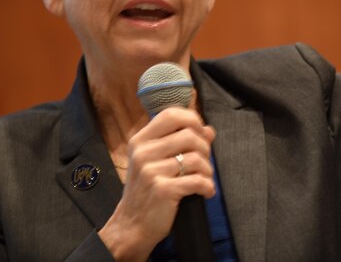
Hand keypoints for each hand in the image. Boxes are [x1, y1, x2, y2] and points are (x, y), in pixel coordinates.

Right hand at [99, 107, 215, 260]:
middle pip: (189, 135)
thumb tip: (209, 130)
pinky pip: (197, 180)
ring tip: (204, 179)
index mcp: (140, 140)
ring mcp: (151, 171)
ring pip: (196, 158)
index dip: (192, 119)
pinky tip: (205, 192)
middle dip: (205, 149)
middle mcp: (143, 152)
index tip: (200, 133)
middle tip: (204, 163)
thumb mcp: (157, 162)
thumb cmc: (147, 191)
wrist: (131, 226)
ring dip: (208, 170)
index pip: (171, 114)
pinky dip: (207, 186)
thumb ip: (182, 142)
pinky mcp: (162, 190)